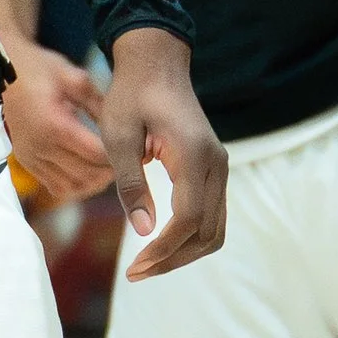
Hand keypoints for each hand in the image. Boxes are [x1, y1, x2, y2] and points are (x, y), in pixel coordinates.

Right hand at [0, 37, 112, 202]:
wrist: (2, 71)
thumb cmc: (39, 68)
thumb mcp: (74, 78)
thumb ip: (99, 104)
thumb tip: (124, 126)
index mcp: (55, 124)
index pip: (96, 154)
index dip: (117, 157)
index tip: (132, 151)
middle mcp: (41, 146)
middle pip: (86, 175)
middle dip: (109, 172)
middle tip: (124, 162)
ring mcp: (31, 156)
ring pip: (70, 187)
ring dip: (92, 183)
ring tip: (106, 169)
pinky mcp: (25, 161)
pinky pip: (54, 186)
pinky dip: (74, 185)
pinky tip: (86, 172)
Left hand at [104, 27, 227, 279]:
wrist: (156, 64)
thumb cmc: (131, 96)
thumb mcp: (118, 137)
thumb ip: (131, 183)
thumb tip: (143, 230)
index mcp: (194, 156)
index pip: (189, 219)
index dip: (164, 249)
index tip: (136, 267)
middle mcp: (215, 164)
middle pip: (208, 232)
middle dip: (174, 258)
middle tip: (137, 273)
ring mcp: (219, 167)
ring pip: (215, 228)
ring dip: (184, 252)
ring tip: (148, 265)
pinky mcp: (213, 169)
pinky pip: (211, 214)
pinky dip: (190, 236)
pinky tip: (161, 243)